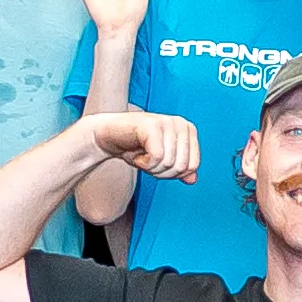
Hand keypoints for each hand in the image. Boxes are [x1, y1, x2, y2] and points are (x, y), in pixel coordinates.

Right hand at [83, 109, 201, 180]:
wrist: (108, 136)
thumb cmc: (135, 147)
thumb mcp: (162, 161)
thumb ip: (179, 169)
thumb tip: (193, 180)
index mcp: (188, 129)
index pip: (192, 165)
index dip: (173, 173)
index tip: (158, 163)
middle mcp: (180, 123)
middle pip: (181, 166)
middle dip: (161, 172)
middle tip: (148, 161)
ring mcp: (167, 122)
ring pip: (169, 163)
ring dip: (151, 168)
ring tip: (141, 156)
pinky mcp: (152, 125)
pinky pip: (157, 157)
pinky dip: (144, 163)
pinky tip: (137, 154)